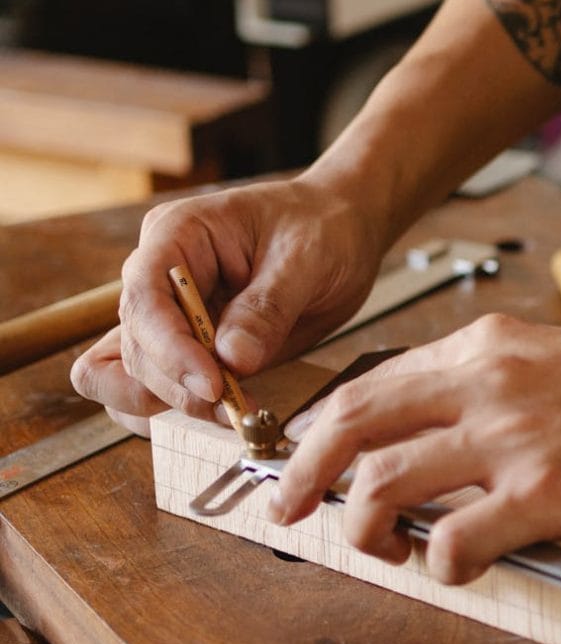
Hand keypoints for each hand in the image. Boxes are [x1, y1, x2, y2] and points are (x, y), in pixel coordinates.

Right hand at [71, 176, 385, 433]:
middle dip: (179, 385)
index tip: (213, 384)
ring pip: (136, 375)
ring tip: (235, 413)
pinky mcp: (188, 349)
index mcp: (177, 235)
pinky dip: (180, 410)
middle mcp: (160, 277)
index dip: (170, 348)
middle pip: (137, 345)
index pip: (146, 296)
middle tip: (235, 408)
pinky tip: (222, 415)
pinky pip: (158, 388)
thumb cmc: (320, 228)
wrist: (341, 235)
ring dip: (178, 404)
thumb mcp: (306, 258)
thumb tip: (233, 360)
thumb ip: (268, 308)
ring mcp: (169, 316)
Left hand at [270, 314, 560, 583]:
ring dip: (362, 526)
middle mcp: (483, 385)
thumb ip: (473, 383)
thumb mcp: (541, 356)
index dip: (318, 429)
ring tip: (382, 547)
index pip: (367, 386)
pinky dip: (436, 564)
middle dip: (301, 471)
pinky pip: (454, 539)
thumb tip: (414, 426)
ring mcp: (511, 438)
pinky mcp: (546, 493)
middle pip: (353, 424)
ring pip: (384, 482)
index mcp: (479, 350)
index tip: (301, 460)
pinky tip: (452, 567)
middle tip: (285, 506)